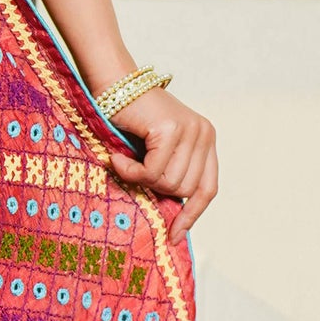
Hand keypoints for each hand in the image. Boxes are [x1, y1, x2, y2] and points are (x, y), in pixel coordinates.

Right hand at [102, 85, 217, 241]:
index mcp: (206, 139)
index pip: (208, 187)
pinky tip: (117, 157)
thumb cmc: (129, 119)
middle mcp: (205, 133)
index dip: (192, 214)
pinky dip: (130, 170)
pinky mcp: (171, 129)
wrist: (111, 83)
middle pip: (185, 189)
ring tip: (123, 161)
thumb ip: (169, 173)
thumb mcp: (157, 150)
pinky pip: (152, 171)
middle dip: (154, 188)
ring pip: (168, 182)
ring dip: (140, 178)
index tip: (174, 236)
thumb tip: (172, 218)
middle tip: (132, 171)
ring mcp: (191, 130)